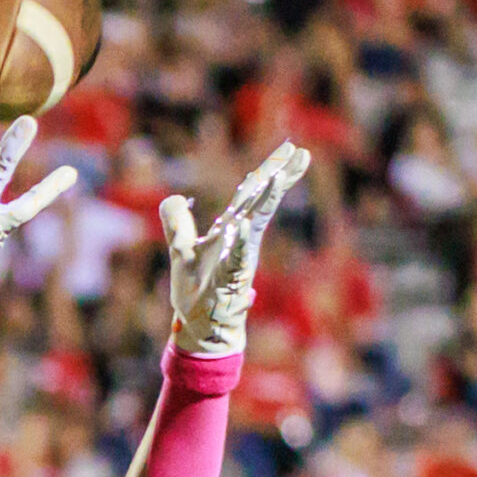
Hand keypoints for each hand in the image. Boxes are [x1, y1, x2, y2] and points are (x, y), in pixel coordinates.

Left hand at [159, 140, 311, 358]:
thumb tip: (174, 198)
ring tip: (278, 177)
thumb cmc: (196, 292)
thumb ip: (177, 224)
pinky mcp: (230, 281)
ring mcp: (238, 258)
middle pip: (261, 202)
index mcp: (231, 229)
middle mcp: (240, 240)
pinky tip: (242, 225)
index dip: (268, 171)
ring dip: (265, 201)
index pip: (250, 194)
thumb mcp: (181, 251)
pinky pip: (236, 258)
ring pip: (254, 225)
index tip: (291, 149)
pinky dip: (239, 242)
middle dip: (279, 177)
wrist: (200, 328)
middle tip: (302, 153)